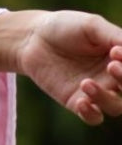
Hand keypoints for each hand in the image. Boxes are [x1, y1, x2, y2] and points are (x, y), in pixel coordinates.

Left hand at [0, 10, 121, 124]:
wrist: (32, 39)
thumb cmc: (65, 27)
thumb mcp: (92, 26)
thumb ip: (115, 37)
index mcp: (121, 57)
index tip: (115, 52)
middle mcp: (113, 76)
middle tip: (111, 66)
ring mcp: (96, 90)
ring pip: (115, 107)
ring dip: (106, 98)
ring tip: (86, 83)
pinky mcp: (75, 101)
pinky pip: (93, 117)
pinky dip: (91, 114)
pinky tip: (81, 102)